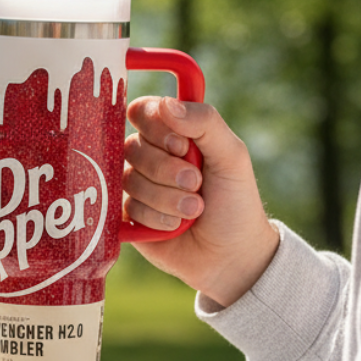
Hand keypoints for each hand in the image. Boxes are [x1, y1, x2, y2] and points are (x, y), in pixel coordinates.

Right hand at [124, 96, 279, 306]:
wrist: (232, 256)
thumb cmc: (235, 202)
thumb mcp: (232, 157)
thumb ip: (206, 123)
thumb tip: (166, 104)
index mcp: (173, 134)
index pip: (142, 110)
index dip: (156, 127)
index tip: (182, 146)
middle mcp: (149, 157)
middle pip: (133, 147)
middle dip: (168, 170)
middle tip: (197, 184)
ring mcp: (135, 187)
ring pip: (130, 180)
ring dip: (167, 198)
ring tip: (193, 210)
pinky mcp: (126, 217)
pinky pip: (125, 208)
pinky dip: (155, 218)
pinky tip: (174, 227)